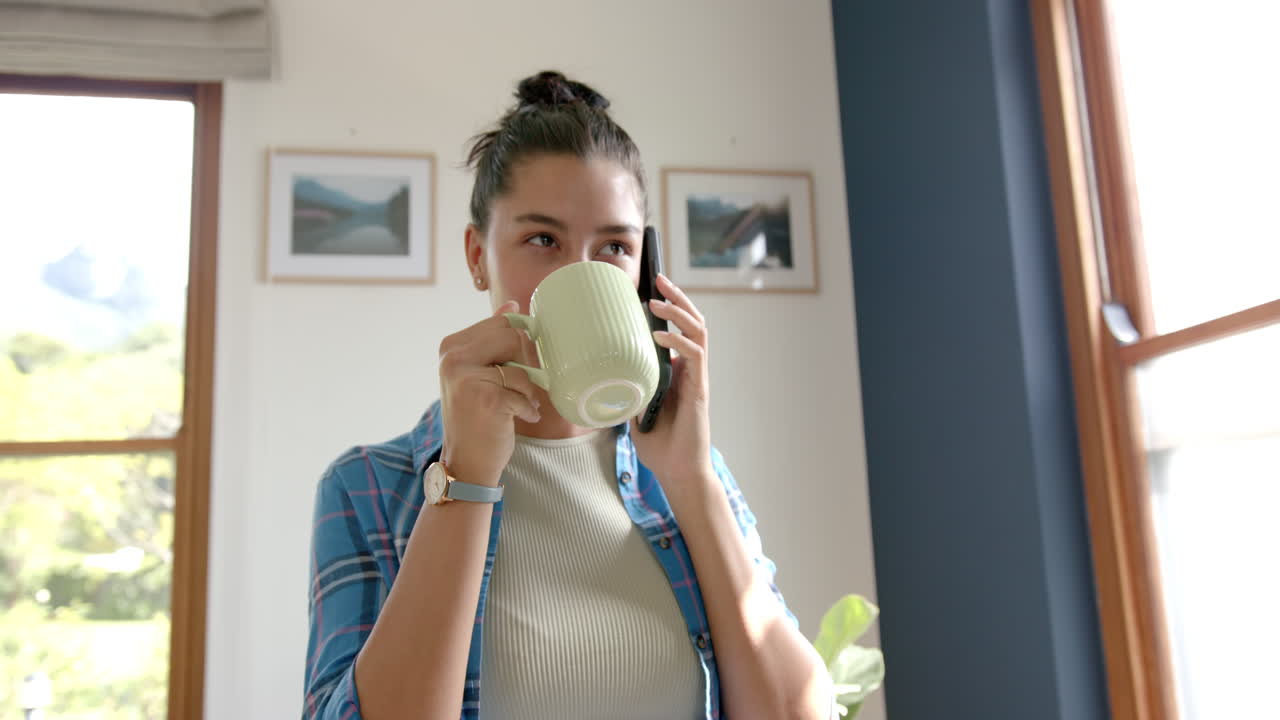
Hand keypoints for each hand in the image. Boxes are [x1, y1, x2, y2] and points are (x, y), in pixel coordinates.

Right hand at [438, 300, 541, 485]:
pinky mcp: (487, 398)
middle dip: (524, 365)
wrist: (466, 461)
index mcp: (451, 346)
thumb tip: (513, 305)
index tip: (511, 370)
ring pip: (521, 366)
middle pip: (513, 337)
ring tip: (518, 406)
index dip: (517, 347)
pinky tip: (519, 419)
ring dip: (528, 391)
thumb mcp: (477, 372)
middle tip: (518, 389)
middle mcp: (453, 358)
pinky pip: (525, 392)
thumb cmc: (476, 416)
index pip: (501, 324)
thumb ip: (492, 338)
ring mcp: (467, 377)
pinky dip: (528, 409)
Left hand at [630, 274, 714, 487]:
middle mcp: (691, 369)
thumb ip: (627, 388)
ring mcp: (697, 378)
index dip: (669, 307)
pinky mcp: (700, 391)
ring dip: (679, 312)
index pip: (679, 329)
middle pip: (692, 322)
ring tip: (658, 301)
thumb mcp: (634, 409)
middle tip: (659, 279)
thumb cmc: (660, 445)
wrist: (678, 473)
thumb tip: (598, 372)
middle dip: (677, 298)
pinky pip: (695, 357)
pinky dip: (678, 341)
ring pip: (698, 332)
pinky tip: (661, 336)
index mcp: (678, 371)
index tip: (651, 288)